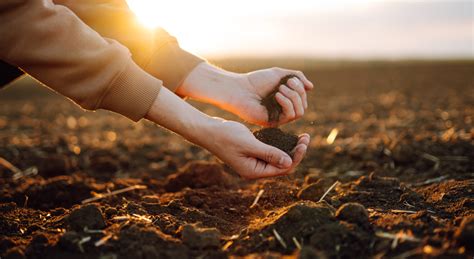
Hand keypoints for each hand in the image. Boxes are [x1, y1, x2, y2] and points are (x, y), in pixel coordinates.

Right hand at [145, 87, 309, 178]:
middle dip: (296, 152)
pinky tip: (287, 135)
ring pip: (277, 158)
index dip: (296, 156)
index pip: (282, 168)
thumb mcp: (249, 144)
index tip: (304, 142)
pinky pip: (270, 151)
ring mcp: (252, 161)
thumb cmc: (226, 136)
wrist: (207, 130)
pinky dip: (279, 144)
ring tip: (301, 136)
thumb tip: (289, 162)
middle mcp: (254, 169)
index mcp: (254, 171)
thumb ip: (269, 153)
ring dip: (289, 148)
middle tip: (306, 137)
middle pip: (282, 165)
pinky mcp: (251, 153)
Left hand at [235, 67, 313, 125]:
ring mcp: (279, 117)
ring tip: (280, 89)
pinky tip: (277, 95)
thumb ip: (297, 77)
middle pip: (303, 105)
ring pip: (299, 112)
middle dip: (298, 92)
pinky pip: (290, 116)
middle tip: (286, 83)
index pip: (303, 98)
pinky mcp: (273, 122)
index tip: (290, 79)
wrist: (240, 89)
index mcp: (285, 100)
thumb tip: (311, 87)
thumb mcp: (280, 74)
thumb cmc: (256, 81)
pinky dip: (287, 104)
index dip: (301, 88)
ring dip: (293, 98)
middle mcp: (283, 110)